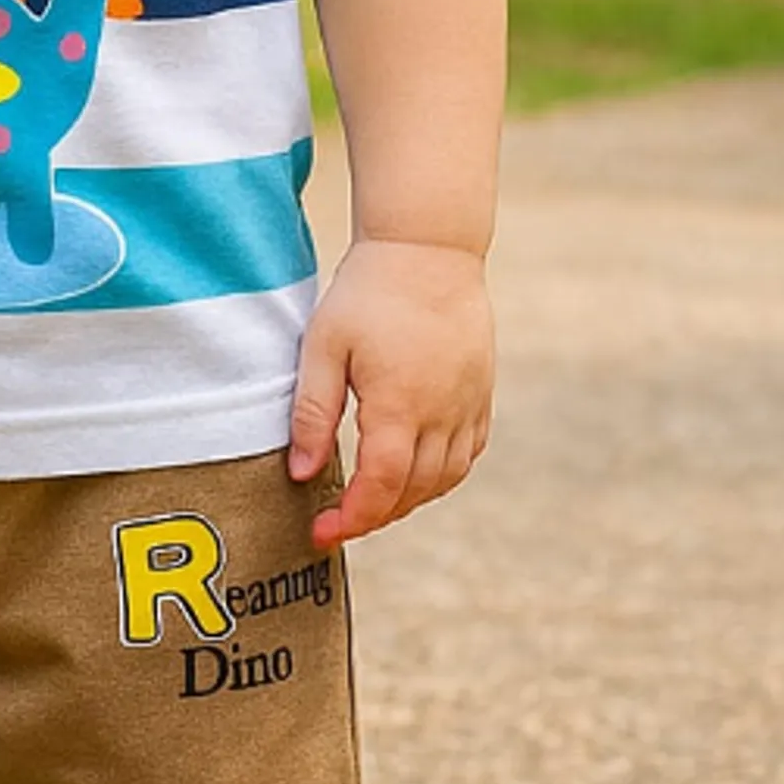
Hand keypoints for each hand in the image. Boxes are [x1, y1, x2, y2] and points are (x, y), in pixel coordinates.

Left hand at [287, 238, 493, 548]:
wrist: (428, 248)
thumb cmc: (368, 292)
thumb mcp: (324, 347)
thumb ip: (313, 414)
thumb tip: (302, 474)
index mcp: (399, 404)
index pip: (380, 487)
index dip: (351, 520)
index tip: (320, 535)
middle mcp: (442, 411)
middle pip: (414, 492)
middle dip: (375, 516)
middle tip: (337, 521)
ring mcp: (468, 403)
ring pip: (446, 478)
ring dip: (409, 500)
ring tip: (372, 502)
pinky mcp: (481, 391)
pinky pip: (468, 452)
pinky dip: (442, 475)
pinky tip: (415, 472)